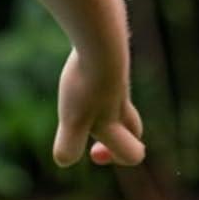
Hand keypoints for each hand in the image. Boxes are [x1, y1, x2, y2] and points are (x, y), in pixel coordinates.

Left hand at [52, 48, 144, 168]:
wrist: (101, 39)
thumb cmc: (87, 82)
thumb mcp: (74, 120)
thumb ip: (69, 146)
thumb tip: (64, 160)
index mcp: (115, 121)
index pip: (133, 152)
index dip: (115, 158)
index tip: (92, 151)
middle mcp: (120, 101)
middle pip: (134, 126)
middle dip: (121, 135)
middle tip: (92, 128)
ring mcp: (116, 77)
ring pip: (119, 96)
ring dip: (103, 102)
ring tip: (78, 92)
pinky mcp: (107, 55)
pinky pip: (107, 67)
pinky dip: (94, 70)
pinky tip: (78, 61)